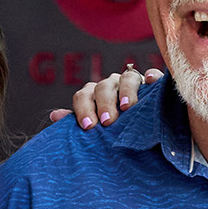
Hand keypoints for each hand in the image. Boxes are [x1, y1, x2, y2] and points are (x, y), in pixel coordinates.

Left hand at [47, 66, 162, 128]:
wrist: (142, 133)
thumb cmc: (113, 130)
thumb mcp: (95, 127)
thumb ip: (78, 121)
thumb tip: (55, 116)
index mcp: (93, 95)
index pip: (83, 96)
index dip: (83, 109)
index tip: (88, 126)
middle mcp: (111, 85)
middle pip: (103, 87)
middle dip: (104, 104)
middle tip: (107, 122)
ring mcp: (131, 82)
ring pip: (127, 78)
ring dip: (126, 91)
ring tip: (127, 108)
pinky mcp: (152, 83)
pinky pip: (152, 75)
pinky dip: (152, 77)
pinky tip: (150, 82)